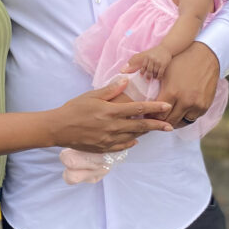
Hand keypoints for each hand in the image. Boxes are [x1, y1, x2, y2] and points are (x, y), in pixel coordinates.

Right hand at [51, 79, 172, 152]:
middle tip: (170, 126)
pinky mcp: (104, 148)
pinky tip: (135, 139)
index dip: (154, 108)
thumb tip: (125, 80)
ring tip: (154, 130)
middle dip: (157, 125)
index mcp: (111, 111)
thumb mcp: (91, 95)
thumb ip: (110, 89)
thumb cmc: (74, 108)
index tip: (166, 106)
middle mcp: (113, 127)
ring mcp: (109, 139)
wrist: (59, 128)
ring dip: (145, 133)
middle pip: (140, 126)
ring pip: (133, 136)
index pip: (138, 109)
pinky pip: (122, 146)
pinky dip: (130, 142)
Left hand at [122, 46, 172, 78]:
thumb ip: (133, 61)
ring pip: (154, 72)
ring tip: (151, 80)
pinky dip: (158, 77)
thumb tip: (122, 70)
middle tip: (146, 81)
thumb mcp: (143, 54)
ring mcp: (158, 61)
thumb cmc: (152, 52)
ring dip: (153, 77)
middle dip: (147, 76)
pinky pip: (160, 73)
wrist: (166, 48)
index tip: (140, 76)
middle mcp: (151, 59)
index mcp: (146, 56)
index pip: (142, 66)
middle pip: (148, 70)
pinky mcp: (164, 64)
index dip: (141, 72)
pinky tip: (157, 78)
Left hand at [147, 42, 218, 127]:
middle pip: (169, 121)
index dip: (151, 115)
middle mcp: (185, 101)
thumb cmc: (181, 61)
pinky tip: (178, 113)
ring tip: (166, 117)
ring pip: (180, 122)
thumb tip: (135, 89)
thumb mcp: (164, 70)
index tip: (148, 114)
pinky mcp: (204, 106)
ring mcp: (196, 105)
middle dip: (160, 120)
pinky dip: (184, 118)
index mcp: (172, 92)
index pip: (158, 114)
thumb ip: (152, 84)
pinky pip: (192, 118)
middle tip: (155, 118)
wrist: (205, 57)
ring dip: (172, 121)